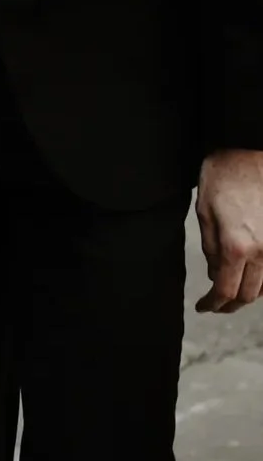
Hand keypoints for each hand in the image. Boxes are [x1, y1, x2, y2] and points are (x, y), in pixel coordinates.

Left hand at [195, 149, 262, 312]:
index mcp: (236, 247)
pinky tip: (248, 275)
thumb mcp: (204, 213)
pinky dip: (262, 280)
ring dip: (247, 294)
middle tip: (215, 304)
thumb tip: (216, 275)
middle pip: (249, 295)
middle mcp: (262, 252)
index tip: (203, 307)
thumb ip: (211, 250)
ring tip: (230, 291)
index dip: (214, 304)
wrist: (248, 153)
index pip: (226, 290)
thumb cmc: (223, 177)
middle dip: (230, 304)